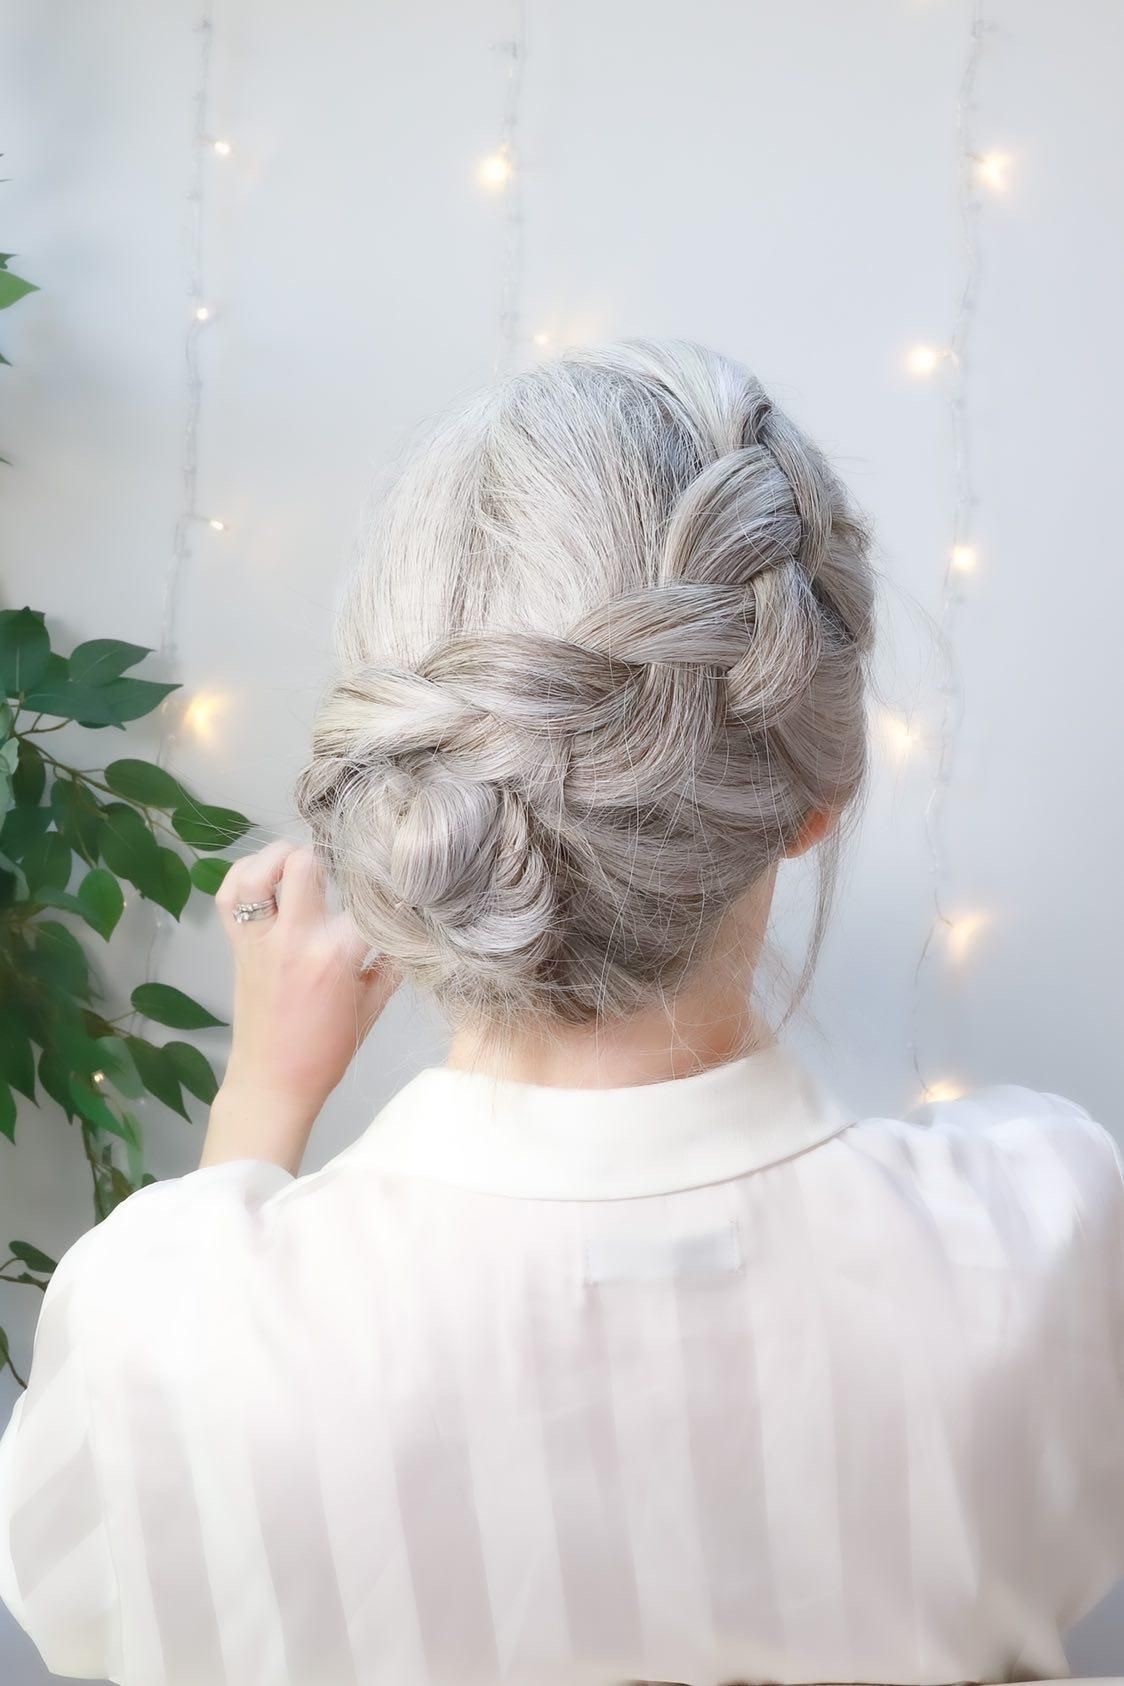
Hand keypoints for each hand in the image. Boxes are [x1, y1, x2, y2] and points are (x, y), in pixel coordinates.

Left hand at [201, 842, 401, 1172]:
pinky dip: (246, 876)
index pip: (366, 900)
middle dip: (330, 860)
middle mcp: (293, 939)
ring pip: (261, 870)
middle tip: (342, 874)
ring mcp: (260, 939)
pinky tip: (269, 880)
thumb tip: (411, 929)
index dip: (384, 891)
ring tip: (302, 868)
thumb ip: (392, 963)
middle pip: (306, 864)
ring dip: (283, 859)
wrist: (272, 1083)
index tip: (394, 892)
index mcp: (334, 956)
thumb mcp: (373, 1007)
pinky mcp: (237, 944)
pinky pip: (229, 893)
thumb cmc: (326, 1052)